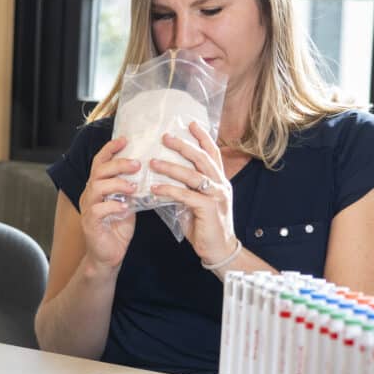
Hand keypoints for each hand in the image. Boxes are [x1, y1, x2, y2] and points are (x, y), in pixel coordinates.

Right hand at [78, 136, 138, 270]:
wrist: (108, 256)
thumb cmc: (118, 228)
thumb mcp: (128, 203)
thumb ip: (133, 189)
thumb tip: (150, 172)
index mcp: (98, 186)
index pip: (100, 162)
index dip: (110, 149)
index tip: (125, 139)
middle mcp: (89, 194)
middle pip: (99, 171)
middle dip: (118, 164)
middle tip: (137, 164)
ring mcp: (88, 208)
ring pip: (97, 187)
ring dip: (117, 184)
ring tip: (134, 187)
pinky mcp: (90, 223)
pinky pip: (98, 210)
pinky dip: (113, 206)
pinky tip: (126, 208)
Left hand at [148, 121, 236, 264]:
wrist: (219, 250)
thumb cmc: (205, 226)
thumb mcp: (196, 203)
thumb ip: (186, 188)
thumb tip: (165, 177)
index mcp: (219, 180)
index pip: (212, 153)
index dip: (203, 137)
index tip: (190, 123)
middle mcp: (220, 184)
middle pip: (201, 158)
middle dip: (183, 145)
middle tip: (165, 137)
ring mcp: (216, 195)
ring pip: (192, 175)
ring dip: (170, 167)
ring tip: (152, 162)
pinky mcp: (208, 208)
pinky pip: (185, 195)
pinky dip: (169, 190)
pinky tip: (155, 188)